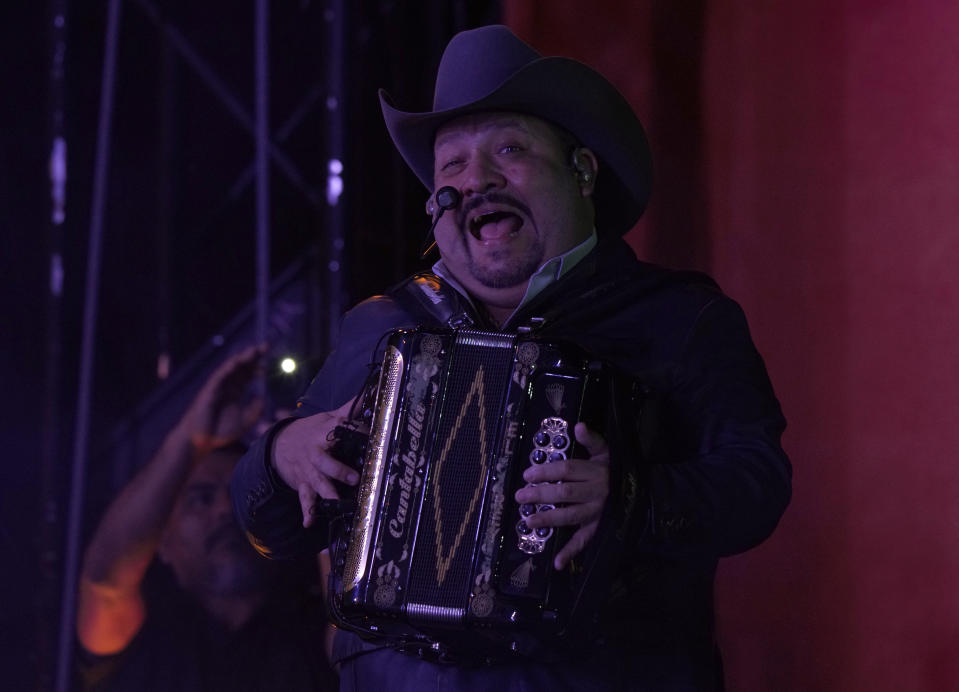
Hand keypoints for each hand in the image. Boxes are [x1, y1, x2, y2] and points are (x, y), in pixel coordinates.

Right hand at [181, 344, 266, 449]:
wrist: (201, 441)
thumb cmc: (221, 433)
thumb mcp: (244, 422)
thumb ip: (254, 411)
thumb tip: (263, 398)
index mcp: (236, 391)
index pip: (249, 374)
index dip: (259, 367)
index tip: (269, 362)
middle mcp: (228, 386)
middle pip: (242, 367)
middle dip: (253, 356)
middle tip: (265, 345)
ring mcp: (218, 387)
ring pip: (231, 368)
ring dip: (241, 358)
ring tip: (253, 350)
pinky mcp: (209, 391)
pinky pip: (218, 377)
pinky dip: (227, 369)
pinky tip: (236, 363)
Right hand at [271, 400, 360, 526]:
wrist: (279, 445)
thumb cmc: (311, 431)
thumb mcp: (327, 418)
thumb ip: (349, 409)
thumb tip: (371, 392)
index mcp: (323, 433)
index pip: (340, 430)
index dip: (355, 432)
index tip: (372, 435)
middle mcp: (315, 453)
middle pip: (325, 462)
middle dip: (338, 470)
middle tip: (355, 477)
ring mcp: (308, 470)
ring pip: (317, 482)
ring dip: (327, 493)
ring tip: (337, 503)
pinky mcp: (302, 484)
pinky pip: (304, 499)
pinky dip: (306, 511)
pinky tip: (309, 522)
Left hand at [514, 422, 609, 569]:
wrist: (644, 492)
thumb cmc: (616, 470)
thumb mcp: (606, 452)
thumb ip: (592, 440)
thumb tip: (579, 426)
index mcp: (596, 472)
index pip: (567, 470)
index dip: (546, 472)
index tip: (527, 474)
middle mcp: (596, 493)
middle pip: (565, 493)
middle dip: (540, 495)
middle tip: (520, 496)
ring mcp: (598, 512)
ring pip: (571, 516)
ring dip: (549, 520)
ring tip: (528, 521)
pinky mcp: (599, 529)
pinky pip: (585, 541)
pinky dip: (571, 553)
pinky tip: (557, 563)